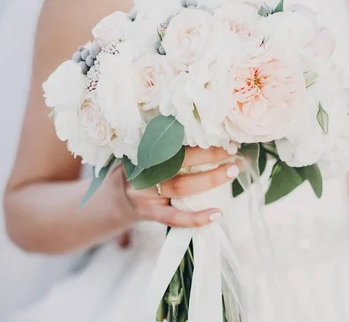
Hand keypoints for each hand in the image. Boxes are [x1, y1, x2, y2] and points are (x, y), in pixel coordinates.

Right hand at [126, 146, 240, 227]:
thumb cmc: (140, 170)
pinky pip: (175, 218)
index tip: (222, 136)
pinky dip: (197, 218)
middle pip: (179, 162)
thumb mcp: (144, 151)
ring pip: (181, 187)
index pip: (173, 142)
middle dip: (209, 156)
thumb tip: (207, 131)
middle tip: (233, 152)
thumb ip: (166, 143)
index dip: (198, 139)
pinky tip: (218, 213)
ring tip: (232, 171)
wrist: (116, 200)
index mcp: (143, 150)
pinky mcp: (150, 214)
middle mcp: (143, 170)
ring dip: (210, 180)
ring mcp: (145, 194)